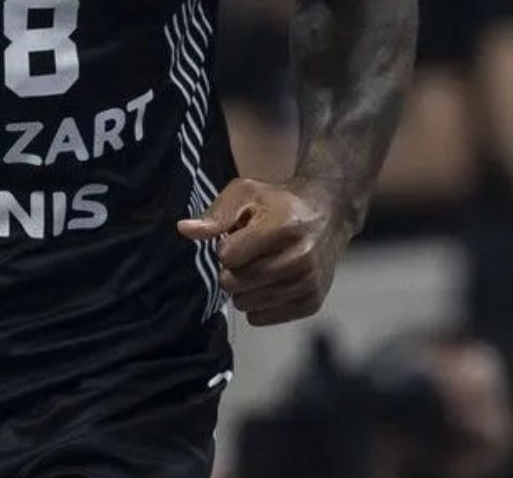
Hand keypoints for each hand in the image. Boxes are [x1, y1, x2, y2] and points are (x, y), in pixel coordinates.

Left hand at [177, 178, 349, 326]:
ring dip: (243, 288)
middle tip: (246, 255)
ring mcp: (307, 284)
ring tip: (259, 266)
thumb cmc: (278, 202)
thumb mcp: (246, 194)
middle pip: (235, 283)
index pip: (228, 256)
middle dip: (232, 270)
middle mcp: (299, 259)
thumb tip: (184, 230)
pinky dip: (257, 304)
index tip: (237, 237)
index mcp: (282, 229)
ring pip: (246, 304)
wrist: (328, 214)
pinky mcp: (312, 303)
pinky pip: (262, 318)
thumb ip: (216, 214)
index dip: (225, 248)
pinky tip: (268, 283)